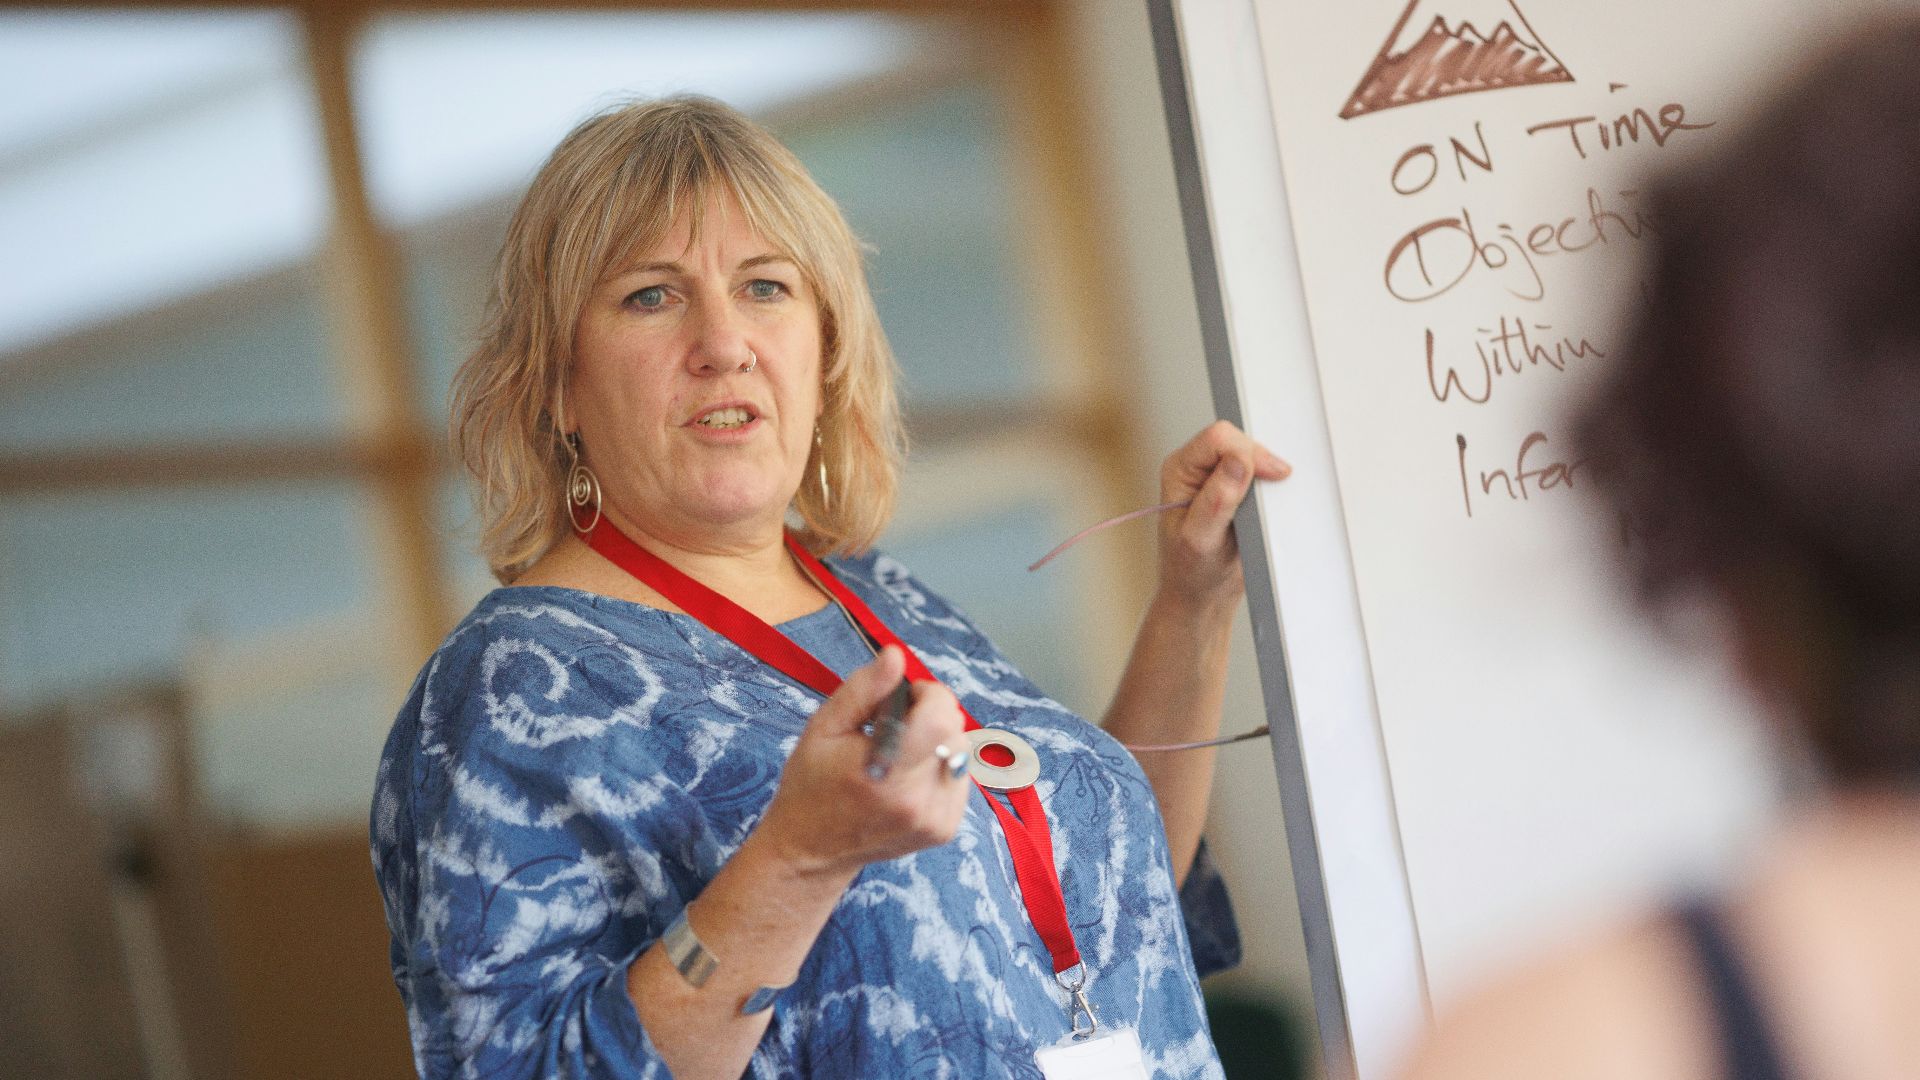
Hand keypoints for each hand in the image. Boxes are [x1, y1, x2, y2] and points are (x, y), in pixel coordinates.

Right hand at [755, 645, 971, 878]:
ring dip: (938, 741)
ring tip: (899, 754)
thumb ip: (863, 689)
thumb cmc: (812, 784)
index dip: (928, 695)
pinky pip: (960, 778)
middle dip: (932, 715)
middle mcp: (917, 800)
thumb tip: (896, 655)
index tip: (904, 697)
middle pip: (956, 732)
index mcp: (885, 772)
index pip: (941, 717)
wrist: (812, 851)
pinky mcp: (944, 830)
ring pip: (962, 753)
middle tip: (894, 726)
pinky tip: (909, 776)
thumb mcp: (824, 727)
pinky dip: (941, 767)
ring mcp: (935, 819)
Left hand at [1156, 420, 1290, 614]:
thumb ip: (1217, 501)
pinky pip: (1259, 472)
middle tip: (1270, 495)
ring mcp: (1216, 476)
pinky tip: (1268, 506)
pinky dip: (1270, 485)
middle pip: (1238, 440)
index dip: (1247, 452)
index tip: (1270, 475)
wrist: (1202, 594)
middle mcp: (1196, 467)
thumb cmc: (1191, 571)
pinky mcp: (1235, 488)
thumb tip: (1237, 463)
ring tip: (1265, 506)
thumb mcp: (1201, 540)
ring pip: (1252, 453)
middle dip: (1259, 462)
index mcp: (1179, 470)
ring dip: (1266, 474)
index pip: (1217, 439)